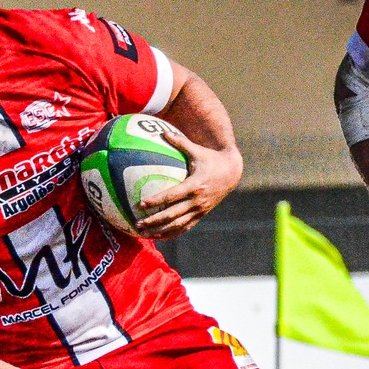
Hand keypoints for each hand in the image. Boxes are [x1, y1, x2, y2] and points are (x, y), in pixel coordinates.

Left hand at [132, 123, 243, 238]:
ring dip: (159, 230)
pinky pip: (184, 227)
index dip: (156, 201)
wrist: (232, 173)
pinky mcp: (201, 215)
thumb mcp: (197, 150)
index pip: (171, 196)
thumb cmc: (211, 159)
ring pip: (177, 225)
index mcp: (194, 185)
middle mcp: (197, 201)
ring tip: (143, 233)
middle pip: (172, 215)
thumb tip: (163, 131)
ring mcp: (199, 210)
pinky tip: (157, 236)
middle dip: (154, 221)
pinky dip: (171, 233)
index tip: (141, 204)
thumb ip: (180, 142)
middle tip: (137, 223)